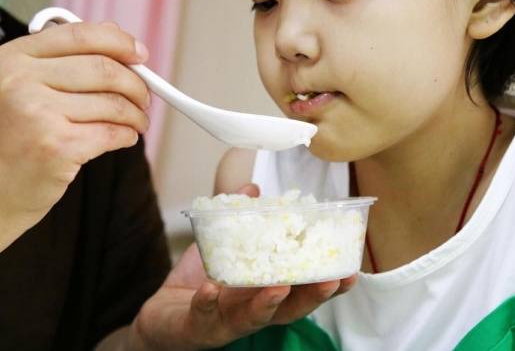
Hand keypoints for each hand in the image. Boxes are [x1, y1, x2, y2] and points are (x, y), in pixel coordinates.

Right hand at [0, 21, 151, 229]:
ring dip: (136, 114)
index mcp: (13, 57)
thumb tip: (118, 37)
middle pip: (104, 68)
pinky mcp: (57, 146)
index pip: (80, 34)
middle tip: (145, 97)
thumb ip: (63, 58)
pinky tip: (125, 138)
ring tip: (137, 122)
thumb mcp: (19, 85)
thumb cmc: (10, 137)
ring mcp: (38, 114)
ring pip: (113, 103)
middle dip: (136, 84)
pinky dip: (127, 135)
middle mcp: (21, 81)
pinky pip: (112, 132)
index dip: (119, 41)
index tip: (141, 54)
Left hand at [131, 184, 356, 350]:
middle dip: (311, 296)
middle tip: (331, 280)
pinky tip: (209, 289)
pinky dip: (207, 302)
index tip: (352, 271)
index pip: (302, 290)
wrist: (162, 316)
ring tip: (279, 285)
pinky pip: (203, 316)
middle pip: (289, 309)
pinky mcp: (197, 327)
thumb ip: (240, 220)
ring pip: (252, 318)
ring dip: (267, 303)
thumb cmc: (199, 283)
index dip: (328, 285)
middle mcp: (252, 311)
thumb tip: (255, 187)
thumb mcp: (222, 248)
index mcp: (265, 292)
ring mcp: (226, 322)